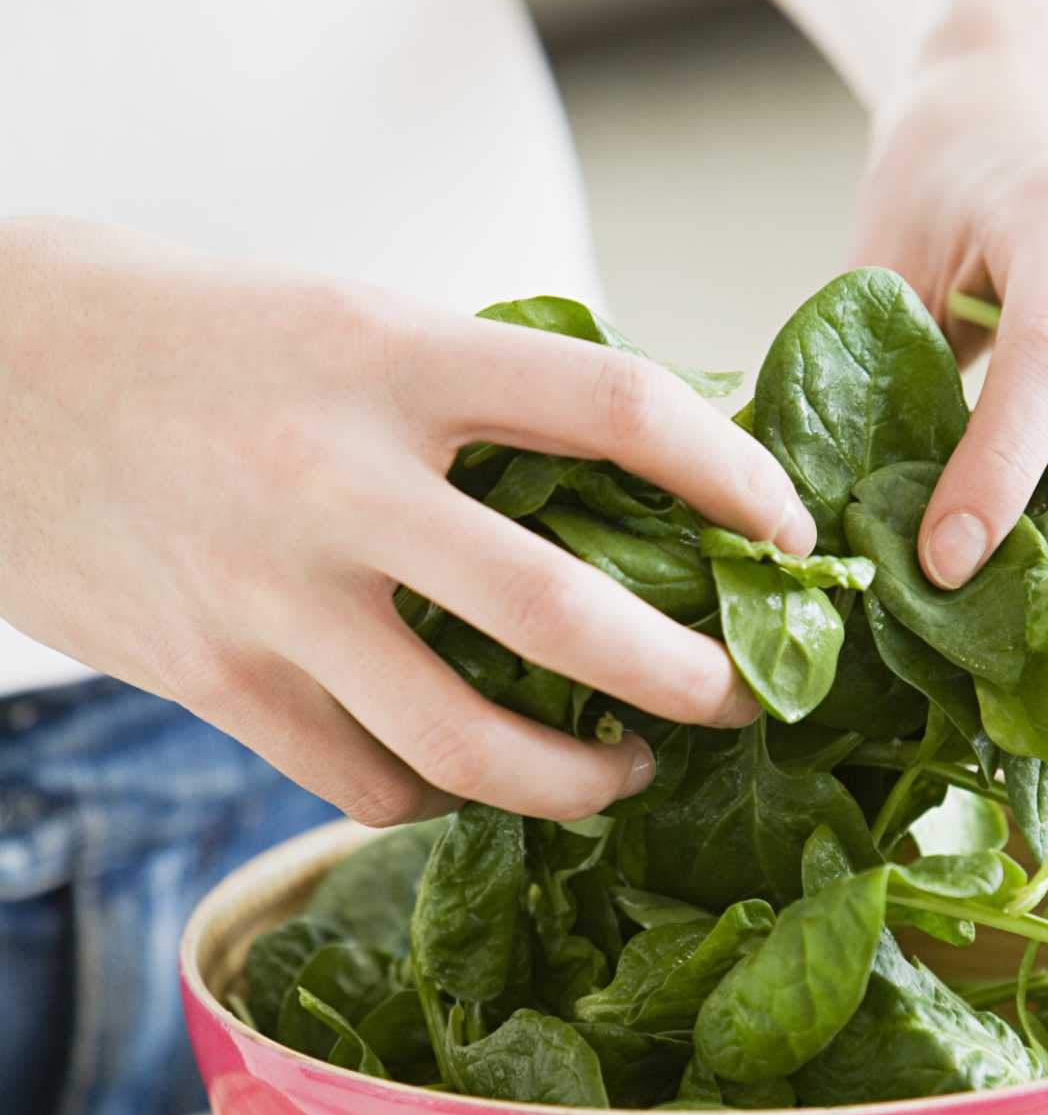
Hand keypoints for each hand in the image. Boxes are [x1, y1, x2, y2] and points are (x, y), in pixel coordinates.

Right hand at [0, 219, 815, 821]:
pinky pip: (366, 782)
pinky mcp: (216, 682)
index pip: (613, 406)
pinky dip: (436, 793)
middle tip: (741, 699)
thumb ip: (477, 395)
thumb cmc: (191, 338)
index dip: (732, 476)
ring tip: (624, 773)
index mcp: (389, 352)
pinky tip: (463, 773)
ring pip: (465, 750)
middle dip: (689, 679)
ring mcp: (269, 595)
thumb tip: (642, 476)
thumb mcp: (346, 321)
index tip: (788, 529)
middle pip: (564, 618)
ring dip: (576, 782)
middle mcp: (335, 476)